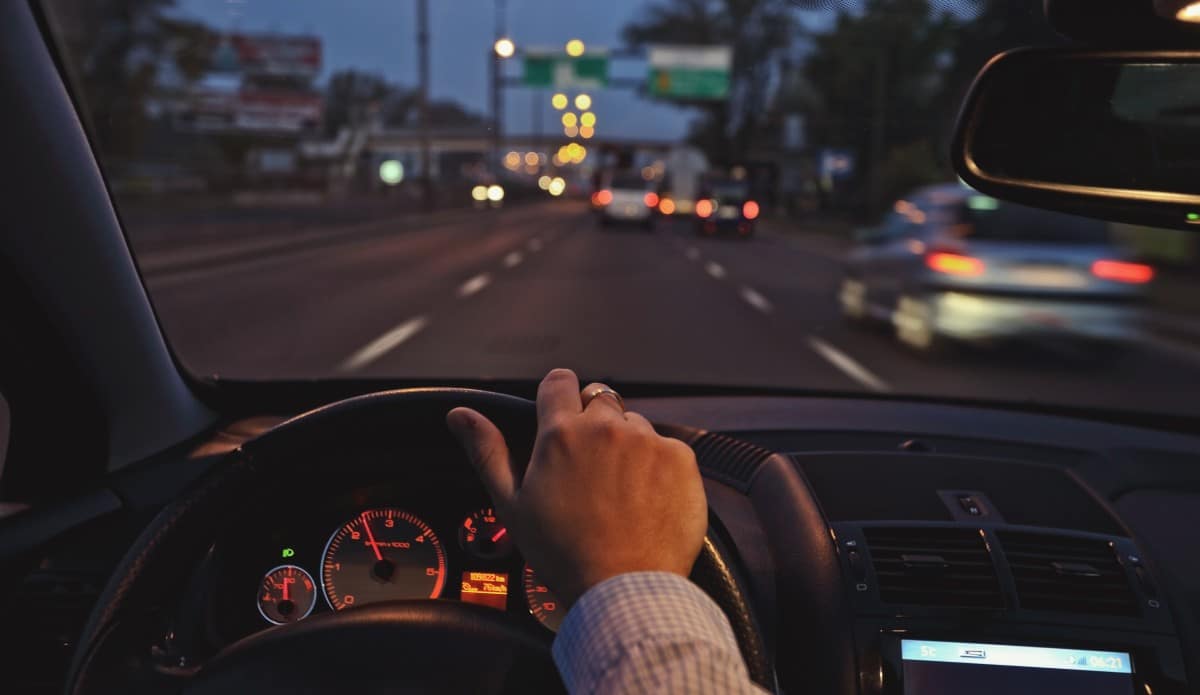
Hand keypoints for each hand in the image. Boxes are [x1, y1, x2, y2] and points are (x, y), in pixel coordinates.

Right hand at [446, 368, 706, 606]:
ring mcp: (647, 440)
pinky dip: (660, 467)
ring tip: (620, 492)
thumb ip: (486, 451)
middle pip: (600, 400)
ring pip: (635, 424)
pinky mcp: (680, 458)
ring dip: (628, 445)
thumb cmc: (563, 554)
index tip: (561, 416)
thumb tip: (460, 414)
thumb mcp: (512, 505)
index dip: (558, 396)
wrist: (623, 590)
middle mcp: (605, 427)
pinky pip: (668, 447)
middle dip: (594, 423)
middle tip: (590, 468)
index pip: (559, 382)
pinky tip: (647, 500)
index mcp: (559, 434)